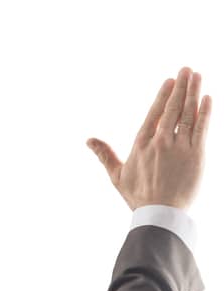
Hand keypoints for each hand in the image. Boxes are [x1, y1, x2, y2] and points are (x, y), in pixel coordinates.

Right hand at [87, 67, 211, 209]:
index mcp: (142, 144)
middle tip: (186, 70)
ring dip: (193, 92)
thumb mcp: (118, 176)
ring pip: (188, 113)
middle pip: (172, 108)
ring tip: (197, 76)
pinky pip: (201, 127)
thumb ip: (105, 155)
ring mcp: (179, 147)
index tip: (170, 81)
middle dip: (180, 86)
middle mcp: (161, 142)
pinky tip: (206, 97)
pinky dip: (205, 111)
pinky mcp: (196, 155)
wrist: (159, 216)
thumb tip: (88, 140)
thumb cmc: (139, 198)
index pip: (155, 113)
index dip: (164, 95)